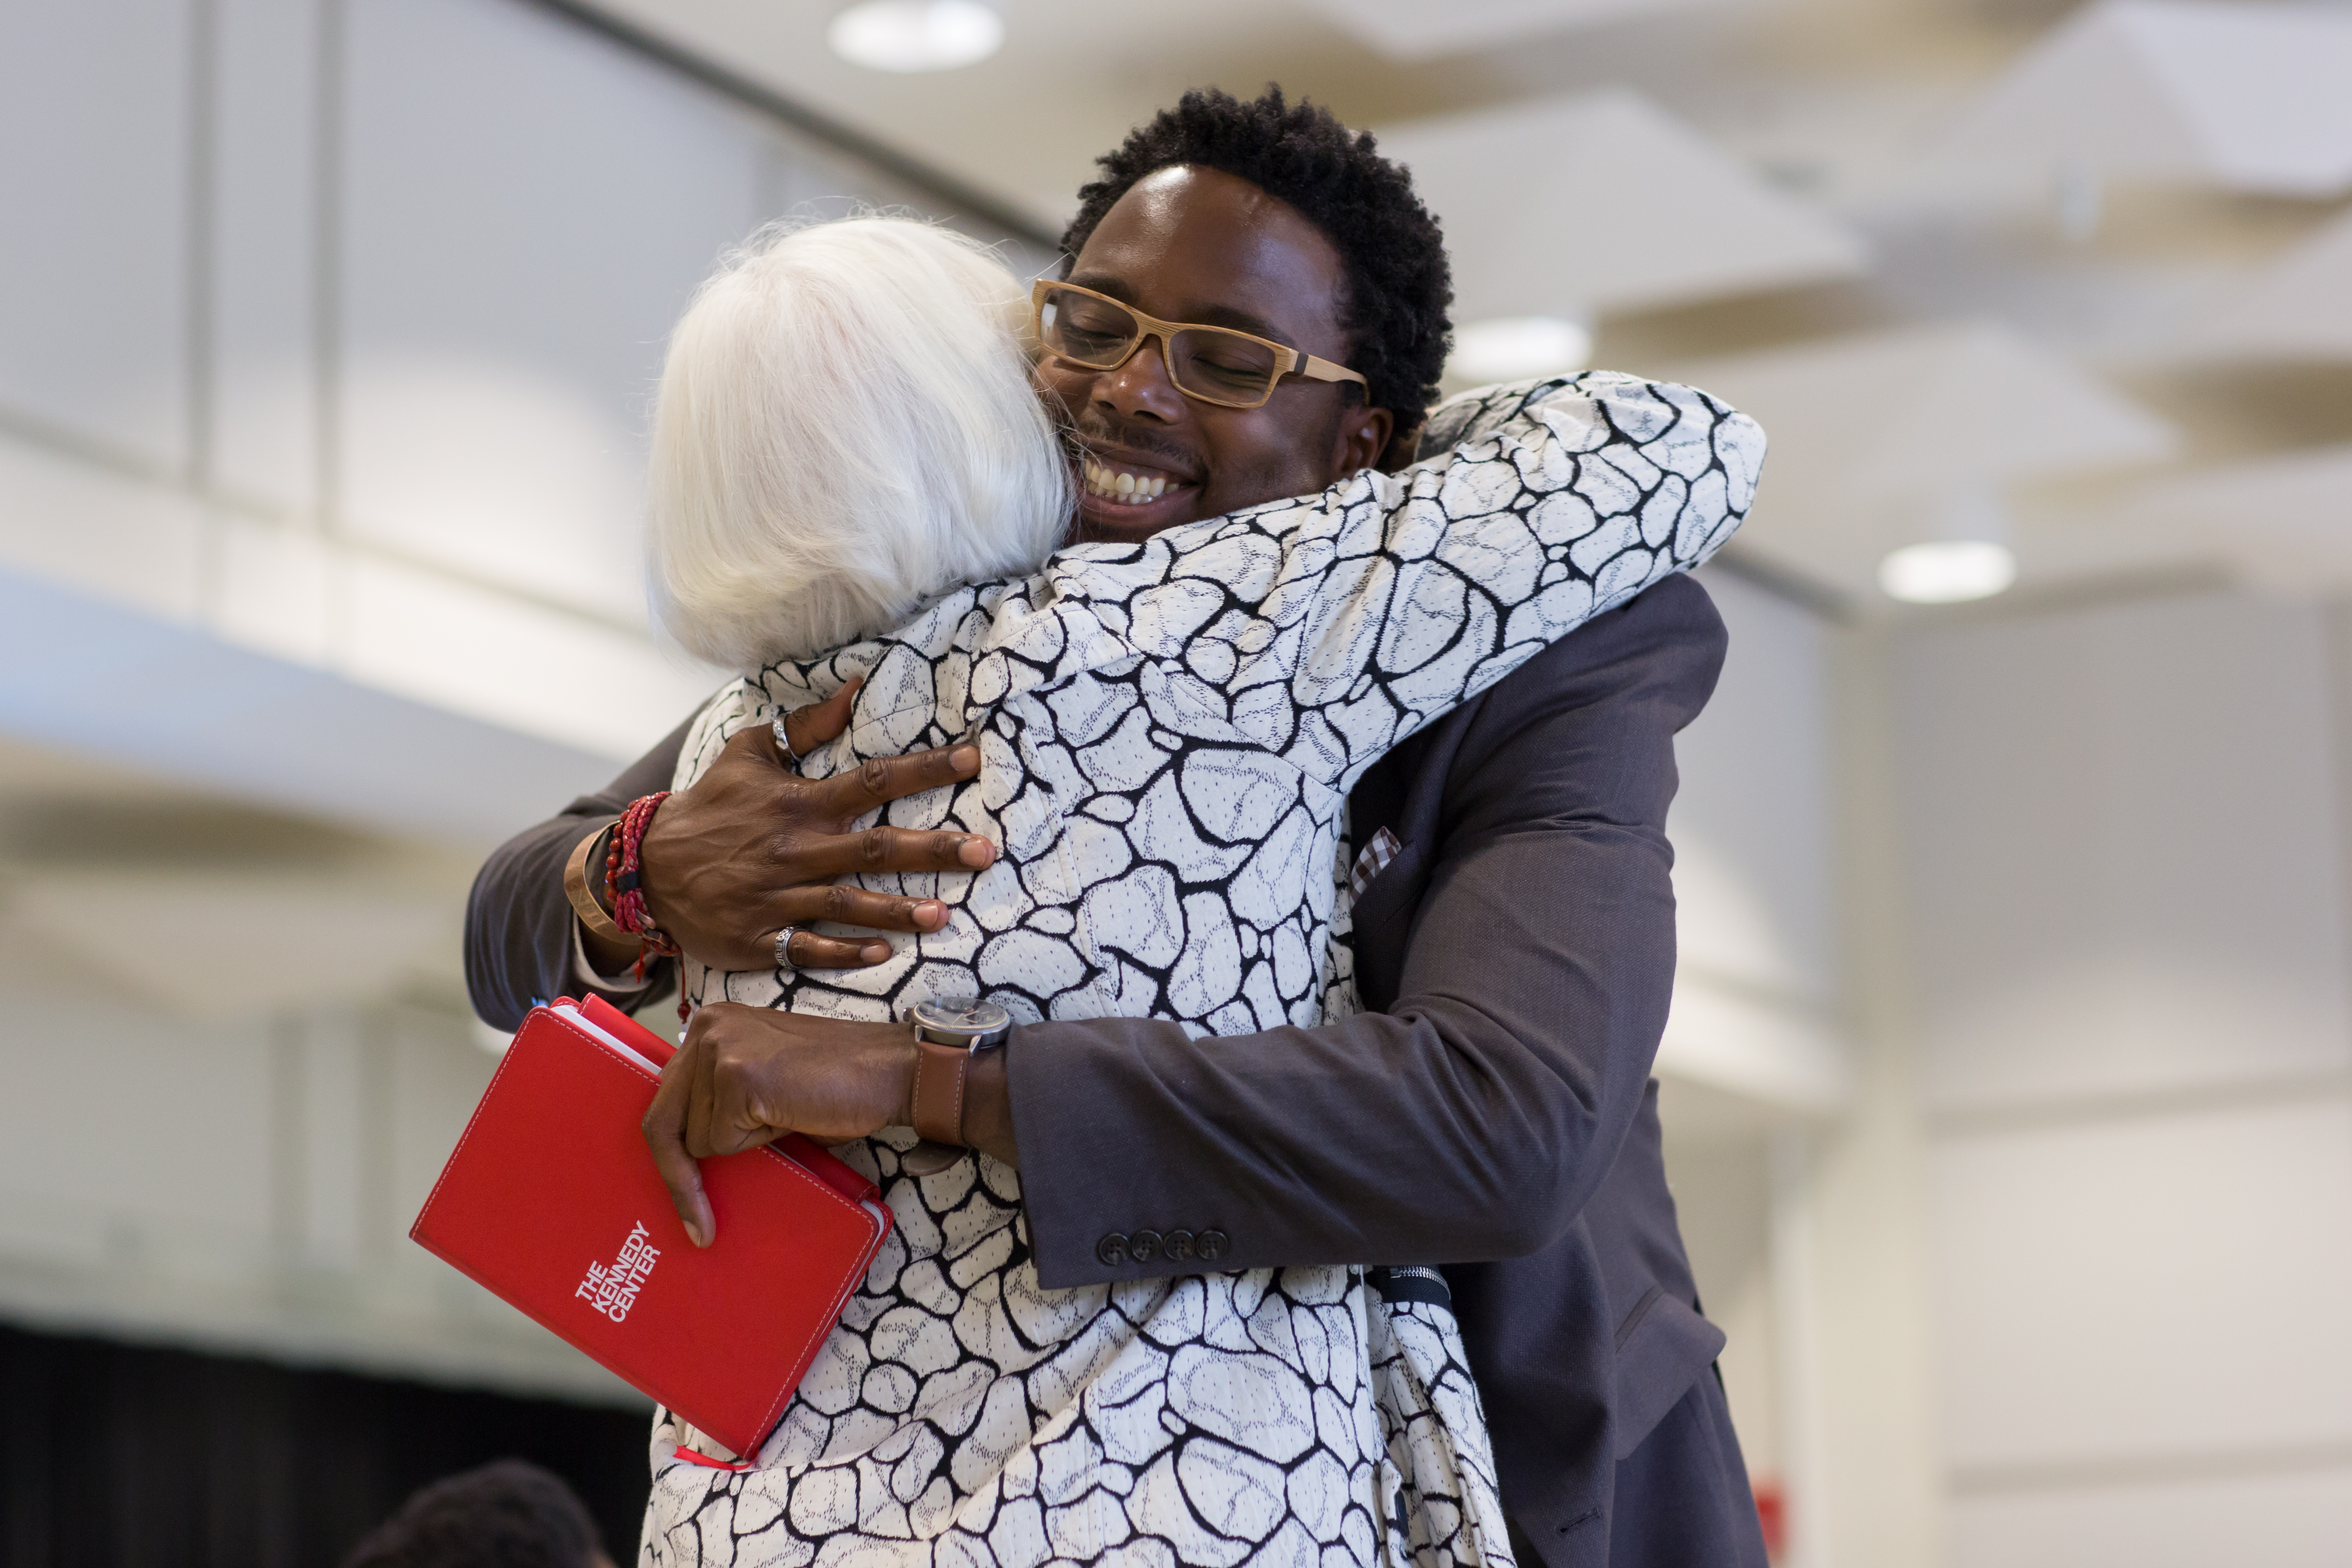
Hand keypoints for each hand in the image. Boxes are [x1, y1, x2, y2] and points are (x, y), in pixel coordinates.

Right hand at [636, 681, 996, 970]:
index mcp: (798, 803)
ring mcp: (776, 897)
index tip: (972, 760)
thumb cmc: (711, 804)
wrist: (646, 866)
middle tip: (985, 852)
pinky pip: (806, 948)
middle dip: (932, 849)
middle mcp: (794, 850)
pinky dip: (843, 953)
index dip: (924, 770)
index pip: (871, 780)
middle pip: (873, 848)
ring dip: (896, 911)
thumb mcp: (749, 752)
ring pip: (846, 904)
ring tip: (944, 915)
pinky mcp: (759, 937)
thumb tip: (858, 686)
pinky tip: (883, 955)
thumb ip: (806, 725)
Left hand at [642, 1003, 916, 1246]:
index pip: (664, 1099)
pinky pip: (723, 1142)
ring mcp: (719, 1050)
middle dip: (679, 1178)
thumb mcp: (761, 1084)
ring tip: (786, 1115)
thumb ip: (720, 1099)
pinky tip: (790, 1114)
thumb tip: (684, 1156)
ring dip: (742, 1144)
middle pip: (661, 1122)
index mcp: (709, 1025)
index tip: (684, 1199)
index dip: (670, 1156)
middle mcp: (705, 1028)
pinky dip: (757, 1143)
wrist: (888, 1071)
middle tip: (699, 1228)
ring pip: (698, 1138)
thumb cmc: (835, 1084)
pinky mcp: (737, 1076)